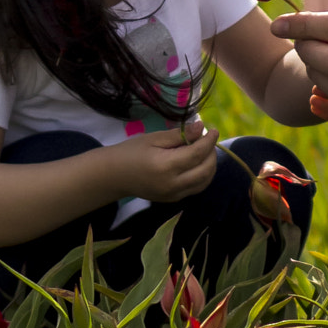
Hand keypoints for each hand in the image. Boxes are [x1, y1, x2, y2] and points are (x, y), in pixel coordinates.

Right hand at [104, 117, 218, 201]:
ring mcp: (174, 195)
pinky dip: (203, 175)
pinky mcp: (174, 200)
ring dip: (210, 165)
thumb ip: (179, 135)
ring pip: (205, 182)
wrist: (114, 176)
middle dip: (212, 153)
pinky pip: (196, 188)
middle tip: (207, 140)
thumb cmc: (132, 152)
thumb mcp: (154, 138)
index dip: (209, 141)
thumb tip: (201, 127)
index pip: (197, 154)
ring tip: (203, 150)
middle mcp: (173, 184)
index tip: (214, 129)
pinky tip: (196, 163)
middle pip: (206, 170)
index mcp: (166, 166)